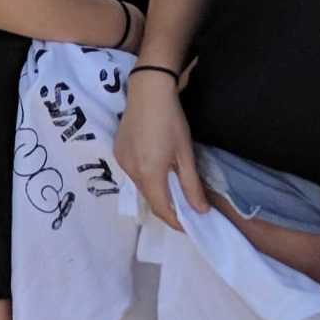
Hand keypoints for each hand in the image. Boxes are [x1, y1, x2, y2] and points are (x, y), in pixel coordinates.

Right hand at [115, 65, 202, 230]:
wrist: (147, 92)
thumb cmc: (171, 122)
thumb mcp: (185, 154)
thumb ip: (191, 185)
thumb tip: (201, 211)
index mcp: (149, 174)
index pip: (161, 208)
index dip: (175, 221)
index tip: (191, 226)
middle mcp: (131, 171)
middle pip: (149, 198)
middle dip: (167, 208)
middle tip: (187, 209)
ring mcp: (122, 161)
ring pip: (141, 186)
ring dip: (157, 192)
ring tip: (174, 189)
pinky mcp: (118, 151)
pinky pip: (134, 173)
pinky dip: (147, 179)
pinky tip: (158, 170)